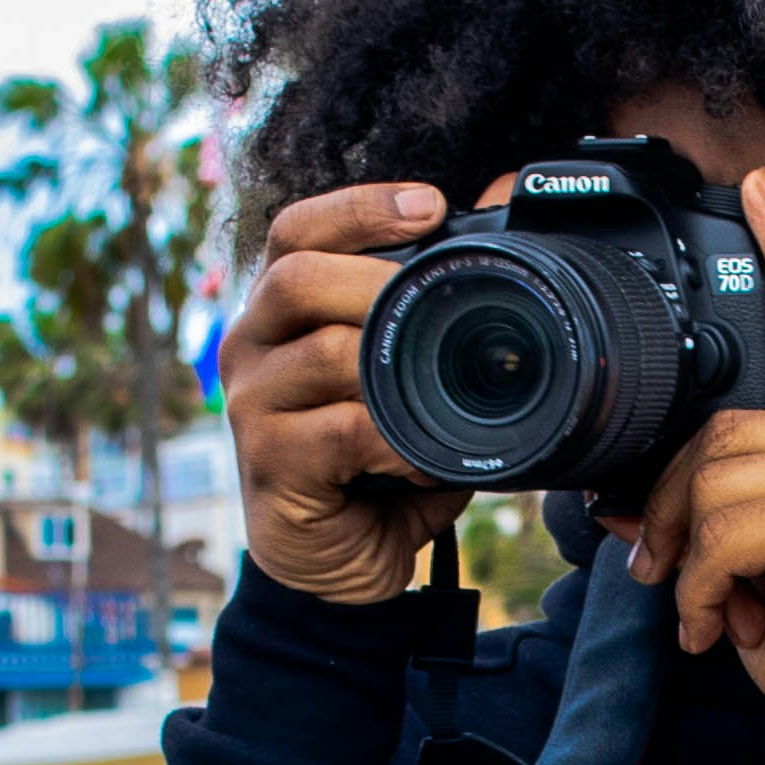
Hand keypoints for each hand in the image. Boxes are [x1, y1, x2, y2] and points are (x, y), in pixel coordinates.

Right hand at [219, 177, 476, 603]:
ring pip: (322, 354)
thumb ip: (429, 326)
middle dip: (377, 279)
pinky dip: (394, 438)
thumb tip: (512, 254)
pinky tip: (423, 452)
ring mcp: (252, 406)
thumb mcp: (403, 381)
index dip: (358, 207)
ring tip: (439, 389)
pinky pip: (338, 431)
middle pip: (296, 278)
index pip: (297, 231)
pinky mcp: (269, 466)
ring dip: (392, 368)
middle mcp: (252, 346)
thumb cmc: (373, 459)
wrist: (335, 560)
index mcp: (282, 312)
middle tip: (440, 298)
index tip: (430, 204)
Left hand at [618, 169, 764, 764]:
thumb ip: (723, 520)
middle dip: (675, 506)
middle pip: (722, 426)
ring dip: (691, 560)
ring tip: (718, 614)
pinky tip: (730, 631)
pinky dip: (706, 591)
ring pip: (713, 476)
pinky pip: (723, 527)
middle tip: (674, 578)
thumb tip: (627, 504)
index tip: (753, 186)